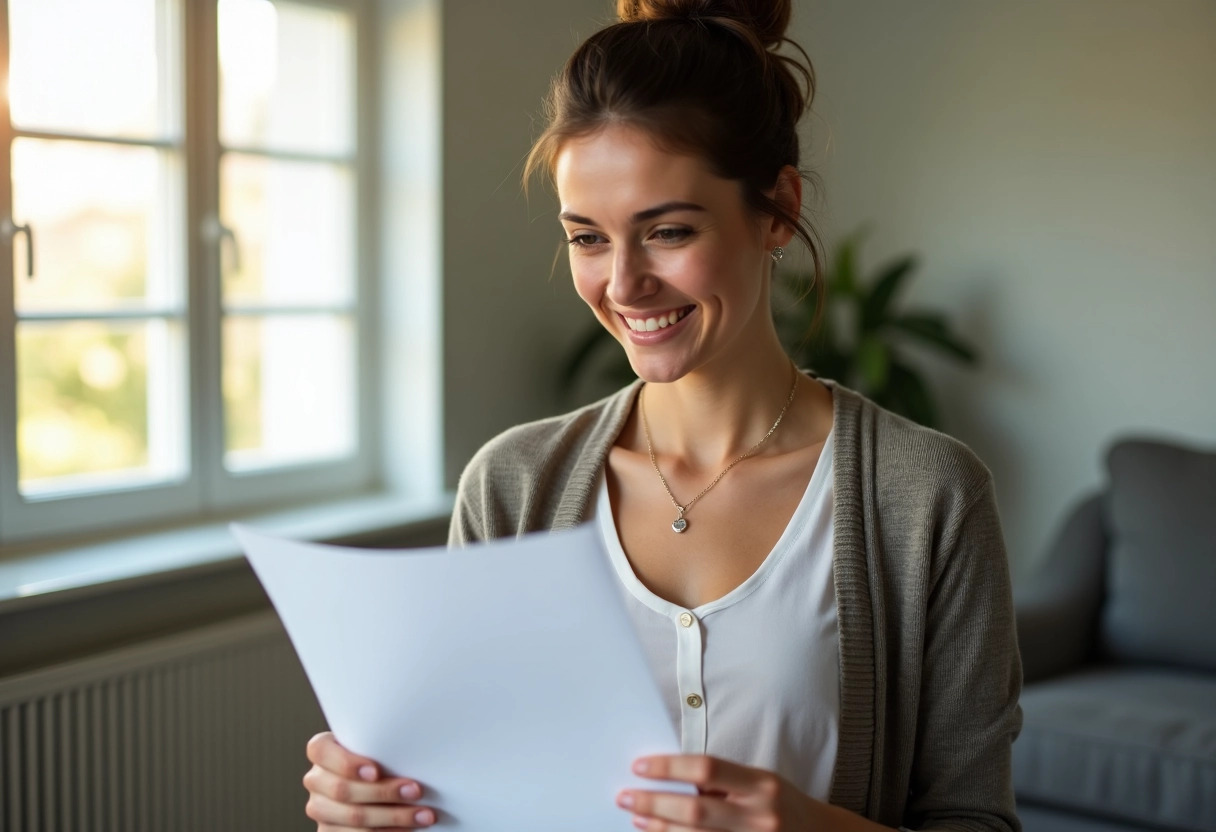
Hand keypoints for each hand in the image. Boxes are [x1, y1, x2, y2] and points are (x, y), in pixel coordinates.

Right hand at [303, 731, 436, 829]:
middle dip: (384, 792)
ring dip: (394, 817)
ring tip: (423, 815)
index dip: (346, 763)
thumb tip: (416, 747)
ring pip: (354, 817)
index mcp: (321, 751)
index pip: (321, 751)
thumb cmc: (379, 758)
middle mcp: (316, 780)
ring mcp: (320, 809)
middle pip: (343, 790)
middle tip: (416, 791)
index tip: (376, 771)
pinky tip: (409, 829)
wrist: (373, 786)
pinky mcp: (329, 831)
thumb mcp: (377, 747)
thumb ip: (381, 746)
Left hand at [617, 754, 818, 830]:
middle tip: (624, 796)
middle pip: (696, 810)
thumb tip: (668, 778)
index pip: (707, 768)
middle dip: (654, 803)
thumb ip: (720, 781)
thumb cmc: (778, 802)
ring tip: (636, 817)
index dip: (670, 766)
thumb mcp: (757, 782)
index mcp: (761, 784)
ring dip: (659, 828)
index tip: (639, 766)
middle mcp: (760, 816)